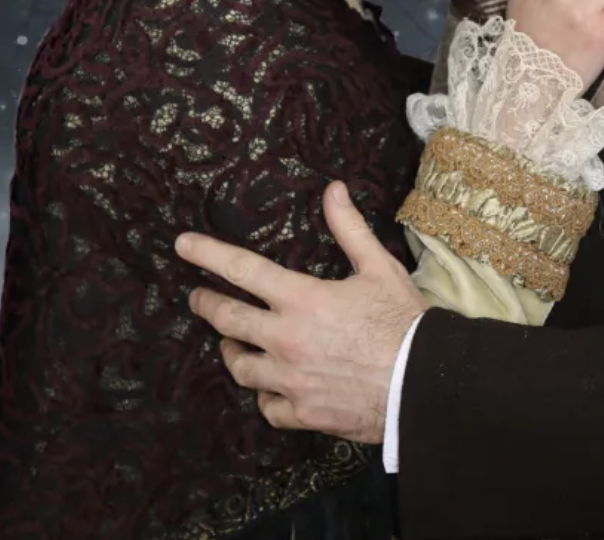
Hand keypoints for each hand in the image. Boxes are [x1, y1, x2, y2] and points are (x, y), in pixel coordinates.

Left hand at [175, 182, 425, 442]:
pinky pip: (267, 406)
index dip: (208, 254)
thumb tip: (332, 189)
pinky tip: (267, 386)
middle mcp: (286, 340)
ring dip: (231, 349)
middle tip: (198, 298)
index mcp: (302, 300)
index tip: (182, 245)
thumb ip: (349, 228)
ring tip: (231, 341)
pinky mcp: (301, 413)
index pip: (243, 270)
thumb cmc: (402, 321)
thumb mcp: (379, 266)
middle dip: (208, 304)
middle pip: (228, 320)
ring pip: (240, 367)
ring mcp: (289, 381)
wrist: (421, 383)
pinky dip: (263, 393)